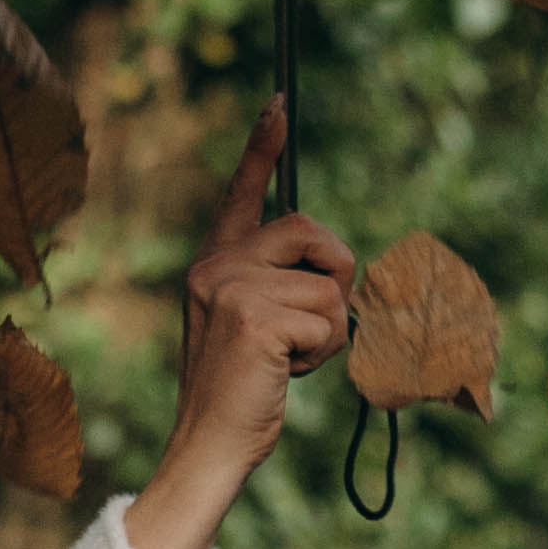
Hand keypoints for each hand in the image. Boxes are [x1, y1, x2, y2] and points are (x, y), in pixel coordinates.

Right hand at [126, 111, 356, 548]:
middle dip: (333, 275)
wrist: (207, 445)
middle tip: (310, 327)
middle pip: (311, 230)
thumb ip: (283, 289)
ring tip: (289, 362)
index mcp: (215, 263)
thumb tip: (340, 272)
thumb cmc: (241, 396)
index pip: (243, 193)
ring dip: (328, 333)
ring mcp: (232, 289)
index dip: (262, 147)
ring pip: (329, 286)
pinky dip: (322, 356)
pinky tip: (285, 375)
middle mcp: (216, 265)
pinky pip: (327, 321)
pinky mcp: (254, 318)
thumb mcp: (257, 330)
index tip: (279, 102)